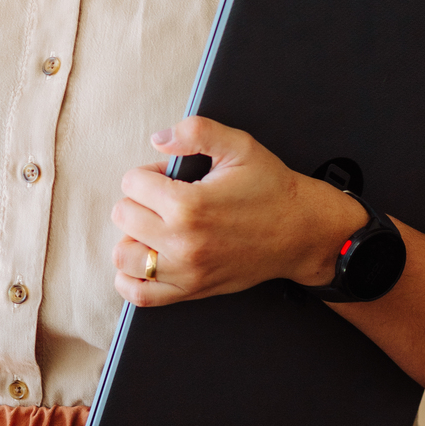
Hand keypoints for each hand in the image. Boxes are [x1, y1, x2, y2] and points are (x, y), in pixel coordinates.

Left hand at [111, 116, 368, 306]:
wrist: (301, 232)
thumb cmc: (271, 188)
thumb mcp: (239, 146)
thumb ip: (196, 132)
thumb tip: (158, 139)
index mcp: (189, 205)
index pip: (132, 183)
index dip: (149, 173)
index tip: (170, 177)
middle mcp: (182, 242)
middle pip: (123, 215)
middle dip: (140, 200)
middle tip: (166, 199)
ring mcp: (185, 271)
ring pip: (124, 255)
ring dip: (133, 236)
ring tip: (155, 226)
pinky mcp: (191, 290)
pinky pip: (139, 293)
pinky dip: (131, 277)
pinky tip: (146, 258)